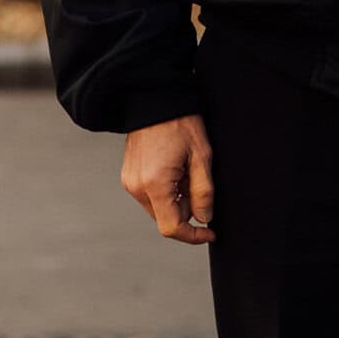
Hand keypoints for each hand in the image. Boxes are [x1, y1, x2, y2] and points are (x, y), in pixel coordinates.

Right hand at [121, 114, 214, 244]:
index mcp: (154, 184)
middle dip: (186, 209)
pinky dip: (166, 191)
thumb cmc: (180, 124)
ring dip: (176, 200)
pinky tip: (174, 170)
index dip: (193, 236)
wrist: (155, 101)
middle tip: (197, 182)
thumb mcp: (202, 157)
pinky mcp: (128, 177)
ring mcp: (130, 182)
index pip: (171, 228)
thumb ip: (203, 192)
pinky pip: (151, 196)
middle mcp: (137, 187)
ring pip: (159, 208)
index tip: (210, 232)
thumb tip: (204, 218)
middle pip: (166, 219)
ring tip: (184, 171)